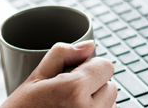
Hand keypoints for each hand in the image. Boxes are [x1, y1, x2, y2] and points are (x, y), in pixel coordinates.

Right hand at [1, 41, 116, 107]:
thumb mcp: (36, 78)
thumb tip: (89, 46)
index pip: (106, 66)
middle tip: (69, 94)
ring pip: (111, 106)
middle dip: (94, 86)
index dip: (90, 67)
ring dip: (97, 104)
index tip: (75, 74)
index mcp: (75, 90)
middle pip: (111, 87)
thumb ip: (63, 55)